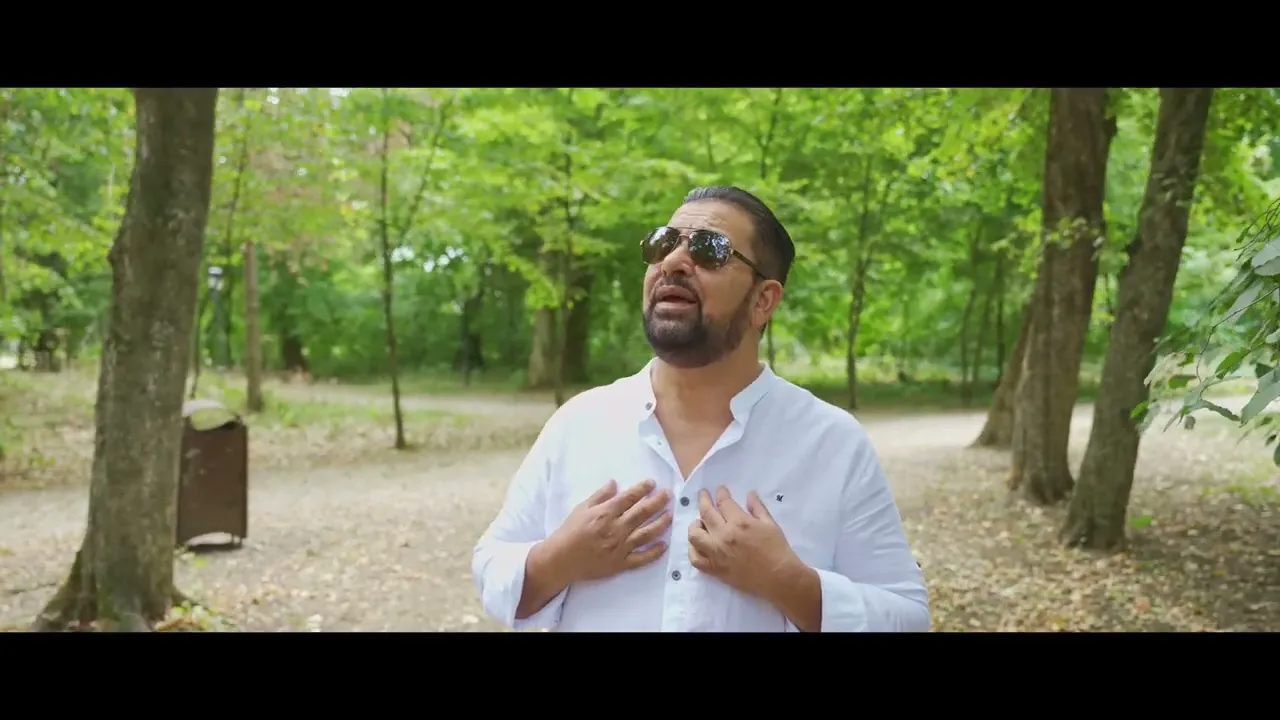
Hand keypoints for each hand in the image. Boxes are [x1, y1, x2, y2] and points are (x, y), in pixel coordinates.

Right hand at [544, 478, 671, 583]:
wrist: (561, 559)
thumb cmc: (569, 532)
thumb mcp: (581, 508)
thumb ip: (599, 496)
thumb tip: (614, 482)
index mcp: (605, 513)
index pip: (629, 498)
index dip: (642, 489)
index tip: (652, 483)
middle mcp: (616, 529)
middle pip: (643, 513)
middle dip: (657, 502)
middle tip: (668, 494)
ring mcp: (620, 547)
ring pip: (647, 534)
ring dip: (661, 523)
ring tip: (670, 515)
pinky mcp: (621, 564)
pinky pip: (642, 558)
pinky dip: (654, 552)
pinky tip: (664, 545)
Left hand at [688, 486, 800, 599]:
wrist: (779, 578)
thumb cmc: (777, 549)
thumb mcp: (770, 524)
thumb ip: (758, 507)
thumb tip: (749, 494)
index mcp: (739, 523)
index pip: (724, 502)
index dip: (720, 493)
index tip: (720, 490)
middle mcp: (724, 536)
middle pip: (706, 513)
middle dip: (703, 499)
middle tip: (703, 494)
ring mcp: (717, 554)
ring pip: (695, 535)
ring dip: (695, 525)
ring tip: (699, 522)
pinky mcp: (715, 569)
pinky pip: (696, 559)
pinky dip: (693, 550)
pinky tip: (698, 544)